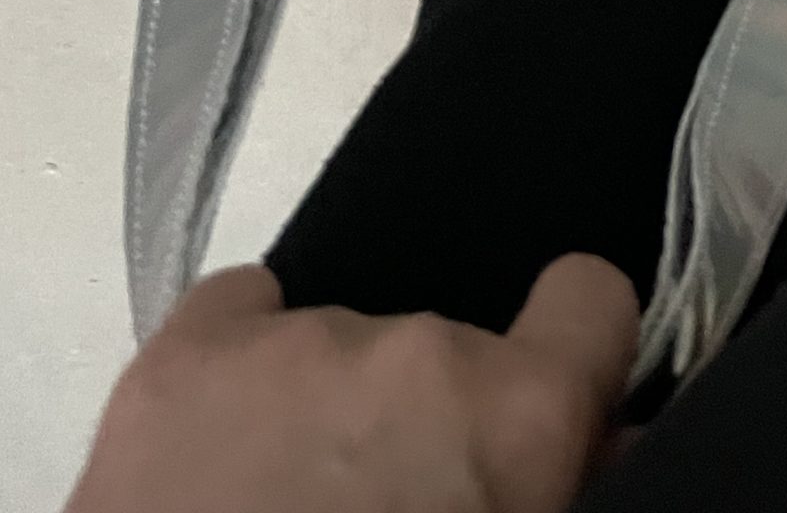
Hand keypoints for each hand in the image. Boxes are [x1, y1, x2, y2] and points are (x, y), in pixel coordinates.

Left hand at [64, 254, 638, 512]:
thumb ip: (561, 486)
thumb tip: (604, 444)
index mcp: (518, 415)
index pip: (591, 300)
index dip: (574, 350)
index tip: (552, 394)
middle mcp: (420, 350)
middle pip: (445, 352)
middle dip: (424, 425)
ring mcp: (295, 346)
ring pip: (339, 350)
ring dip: (330, 416)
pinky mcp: (182, 362)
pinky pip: (237, 310)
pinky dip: (239, 369)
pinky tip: (221, 451)